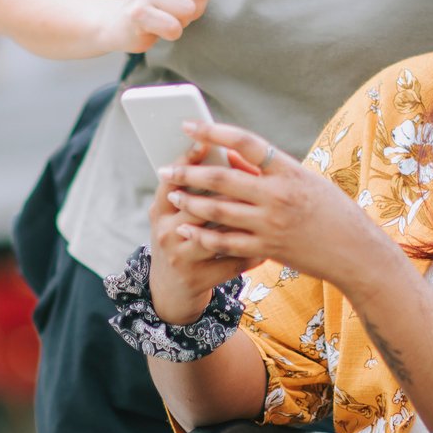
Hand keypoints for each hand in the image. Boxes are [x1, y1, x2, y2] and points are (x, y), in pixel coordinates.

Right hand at [147, 139, 260, 324]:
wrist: (169, 292)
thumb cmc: (180, 241)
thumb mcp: (176, 216)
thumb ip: (195, 190)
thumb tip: (228, 152)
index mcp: (160, 211)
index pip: (171, 180)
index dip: (187, 160)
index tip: (205, 140)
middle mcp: (166, 232)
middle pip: (198, 203)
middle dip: (227, 188)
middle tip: (254, 174)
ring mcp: (181, 257)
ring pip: (218, 232)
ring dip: (246, 220)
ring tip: (269, 207)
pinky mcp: (198, 278)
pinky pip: (233, 260)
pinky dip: (255, 252)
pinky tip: (272, 244)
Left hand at [159, 120, 390, 290]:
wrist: (356, 252)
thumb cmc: (331, 211)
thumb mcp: (304, 182)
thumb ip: (267, 171)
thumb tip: (231, 158)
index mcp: (289, 170)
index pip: (246, 142)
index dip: (214, 132)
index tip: (188, 125)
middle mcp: (278, 195)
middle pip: (223, 178)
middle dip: (188, 172)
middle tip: (164, 168)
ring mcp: (271, 223)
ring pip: (219, 210)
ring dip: (190, 202)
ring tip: (172, 195)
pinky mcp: (267, 247)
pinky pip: (226, 240)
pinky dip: (203, 234)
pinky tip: (186, 229)